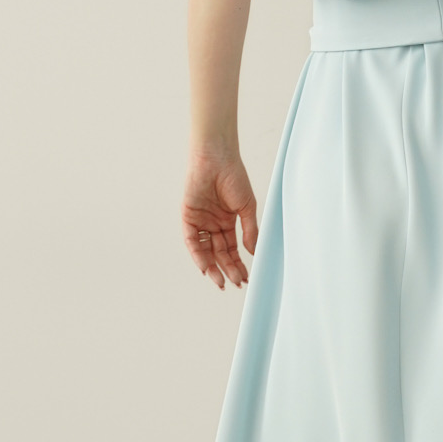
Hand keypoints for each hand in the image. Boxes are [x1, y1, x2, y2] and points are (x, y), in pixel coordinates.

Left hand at [182, 151, 258, 289]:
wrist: (218, 158)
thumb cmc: (234, 177)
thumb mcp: (246, 208)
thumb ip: (249, 231)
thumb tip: (254, 252)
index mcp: (227, 221)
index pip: (231, 249)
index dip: (238, 264)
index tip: (245, 278)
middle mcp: (213, 223)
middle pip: (218, 253)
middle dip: (227, 269)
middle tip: (234, 283)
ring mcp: (201, 221)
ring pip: (205, 250)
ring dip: (212, 266)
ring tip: (221, 281)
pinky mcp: (188, 216)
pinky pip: (192, 240)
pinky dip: (197, 254)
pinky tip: (205, 267)